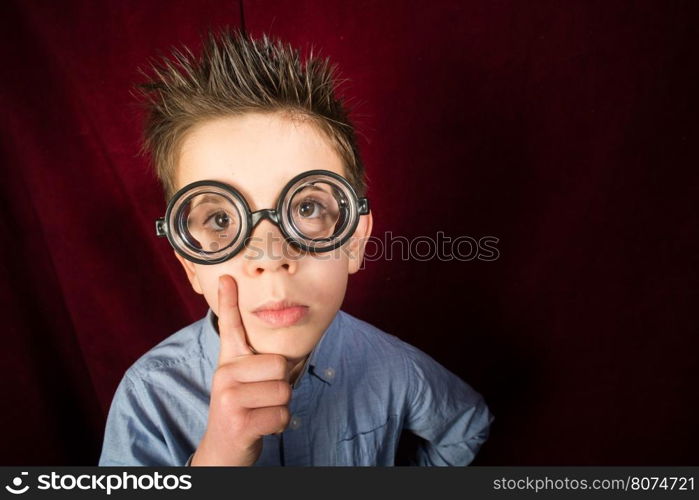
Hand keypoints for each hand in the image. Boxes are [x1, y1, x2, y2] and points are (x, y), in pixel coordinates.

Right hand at [191, 275, 290, 465]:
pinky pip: (281, 415)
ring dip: (280, 407)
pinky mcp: (238, 421)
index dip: (229, 301)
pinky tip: (260, 427)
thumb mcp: (246, 384)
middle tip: (264, 398)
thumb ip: (261, 365)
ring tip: (260, 412)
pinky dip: (278, 425)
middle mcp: (224, 374)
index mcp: (228, 362)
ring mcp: (228, 398)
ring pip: (284, 391)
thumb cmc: (243, 412)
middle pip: (280, 365)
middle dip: (282, 386)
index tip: (228, 277)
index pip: (229, 327)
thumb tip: (291, 354)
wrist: (223, 451)